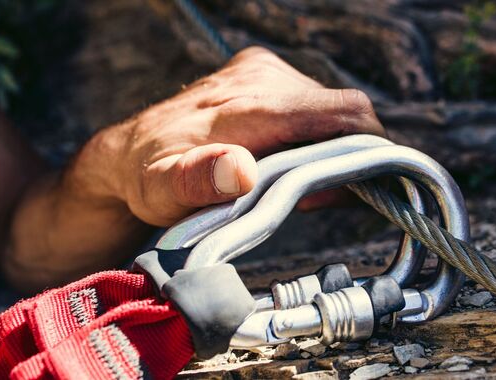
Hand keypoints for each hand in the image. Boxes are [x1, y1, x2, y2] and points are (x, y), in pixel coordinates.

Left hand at [76, 46, 384, 225]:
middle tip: (319, 196)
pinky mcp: (263, 74)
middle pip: (343, 113)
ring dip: (328, 147)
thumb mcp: (162, 191)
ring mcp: (264, 72)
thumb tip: (238, 172)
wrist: (128, 153)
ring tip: (294, 181)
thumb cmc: (149, 178)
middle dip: (346, 156)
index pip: (344, 113)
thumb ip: (198, 180)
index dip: (367, 151)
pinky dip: (312, 135)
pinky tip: (284, 160)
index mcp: (249, 105)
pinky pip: (310, 104)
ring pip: (330, 110)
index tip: (358, 186)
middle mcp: (262, 77)